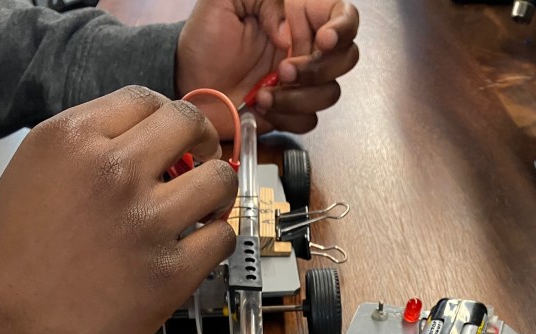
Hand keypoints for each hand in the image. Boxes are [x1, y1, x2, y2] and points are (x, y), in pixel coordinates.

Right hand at [0, 86, 237, 333]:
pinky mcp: (170, 273)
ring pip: (219, 180)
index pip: (146, 99)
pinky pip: (222, 238)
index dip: (171, 117)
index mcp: (73, 139)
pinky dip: (218, 239)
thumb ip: (89, 149)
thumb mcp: (36, 173)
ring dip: (220, 192)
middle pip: (191, 125)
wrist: (4, 329)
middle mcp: (113, 172)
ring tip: (206, 208)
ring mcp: (147, 222)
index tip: (179, 136)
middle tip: (204, 161)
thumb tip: (144, 146)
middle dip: (205, 141)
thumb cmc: (14, 262)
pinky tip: (201, 246)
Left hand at [176, 0, 358, 135]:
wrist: (189, 82)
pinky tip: (260, 107)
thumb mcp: (225, 1)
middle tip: (283, 70)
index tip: (323, 39)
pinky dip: (286, 117)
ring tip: (261, 93)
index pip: (341, 15)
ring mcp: (301, 83)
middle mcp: (305, 48)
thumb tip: (287, 32)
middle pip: (346, 58)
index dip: (342, 27)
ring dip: (298, 98)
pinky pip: (308, 121)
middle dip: (318, 69)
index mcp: (297, 15)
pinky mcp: (291, 111)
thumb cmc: (205, 40)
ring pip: (329, 94)